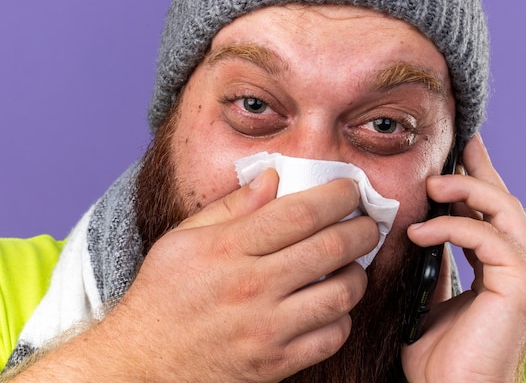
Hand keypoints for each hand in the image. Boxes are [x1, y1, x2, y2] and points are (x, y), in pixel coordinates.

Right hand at [13, 170, 378, 382]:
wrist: (140, 363)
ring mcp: (266, 329)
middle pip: (332, 247)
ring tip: (352, 264)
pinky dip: (342, 317)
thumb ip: (231, 206)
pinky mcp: (275, 364)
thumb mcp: (182, 239)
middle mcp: (252, 286)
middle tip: (368, 223)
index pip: (301, 212)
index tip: (351, 189)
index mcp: (229, 248)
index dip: (338, 195)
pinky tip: (332, 305)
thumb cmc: (162, 296)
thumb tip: (273, 177)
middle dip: (363, 229)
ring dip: (358, 273)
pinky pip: (332, 337)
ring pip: (342, 294)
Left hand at [401, 134, 525, 382]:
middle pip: (505, 203)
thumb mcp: (431, 300)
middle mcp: (519, 267)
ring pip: (505, 211)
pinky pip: (489, 238)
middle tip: (455, 148)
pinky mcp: (521, 285)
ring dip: (468, 190)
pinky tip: (420, 231)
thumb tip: (418, 233)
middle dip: (479, 172)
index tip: (456, 155)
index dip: (476, 181)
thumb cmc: (441, 358)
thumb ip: (434, 266)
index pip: (491, 214)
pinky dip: (453, 228)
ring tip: (433, 183)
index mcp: (500, 269)